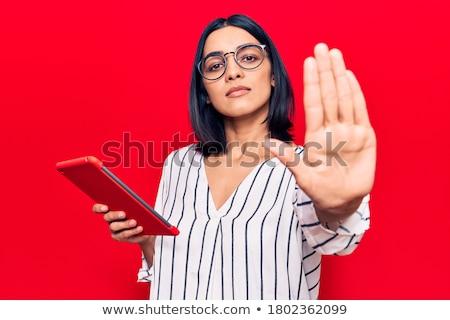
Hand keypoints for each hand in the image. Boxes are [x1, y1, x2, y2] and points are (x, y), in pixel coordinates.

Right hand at [92, 203, 153, 244]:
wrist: (145, 227)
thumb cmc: (137, 212)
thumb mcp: (133, 206)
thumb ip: (130, 203)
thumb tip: (133, 202)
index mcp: (110, 210)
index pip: (97, 208)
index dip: (99, 208)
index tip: (105, 208)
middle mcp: (109, 221)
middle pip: (108, 217)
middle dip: (115, 215)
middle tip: (123, 214)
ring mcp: (114, 231)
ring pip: (116, 227)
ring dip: (125, 225)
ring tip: (134, 222)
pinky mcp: (121, 238)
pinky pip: (126, 236)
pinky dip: (134, 232)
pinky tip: (140, 229)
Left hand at [267, 43, 375, 220]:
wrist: (342, 203)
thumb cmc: (321, 191)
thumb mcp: (304, 177)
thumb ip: (289, 160)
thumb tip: (267, 145)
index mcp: (315, 136)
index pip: (313, 103)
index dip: (311, 82)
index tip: (307, 62)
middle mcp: (332, 129)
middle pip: (328, 94)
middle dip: (325, 71)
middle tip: (321, 47)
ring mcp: (349, 131)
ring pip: (344, 98)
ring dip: (340, 76)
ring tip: (335, 55)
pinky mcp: (364, 137)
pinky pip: (360, 111)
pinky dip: (356, 94)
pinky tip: (349, 77)